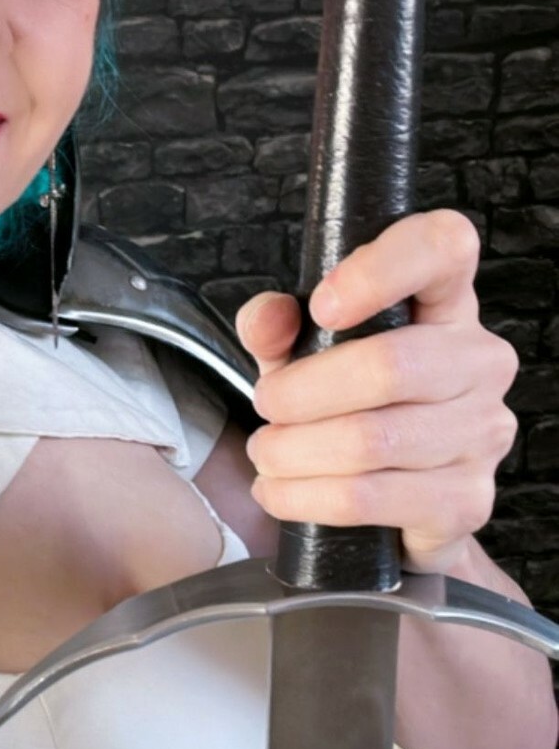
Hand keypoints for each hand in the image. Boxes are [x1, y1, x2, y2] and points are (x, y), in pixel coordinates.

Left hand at [234, 210, 519, 573]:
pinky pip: (371, 498)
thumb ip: (275, 323)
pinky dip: (306, 496)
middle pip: (389, 365)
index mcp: (444, 299)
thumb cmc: (347, 399)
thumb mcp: (302, 348)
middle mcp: (479, 359)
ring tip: (266, 453)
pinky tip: (281, 490)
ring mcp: (483, 432)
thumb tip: (267, 318)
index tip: (322, 307)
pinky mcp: (467, 499)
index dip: (381, 269)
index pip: (442, 247)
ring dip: (294, 451)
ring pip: (371, 439)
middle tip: (265, 406)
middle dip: (300, 392)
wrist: (391, 501)